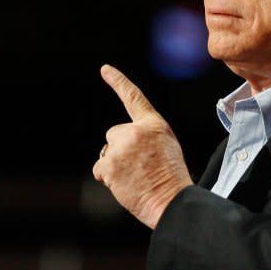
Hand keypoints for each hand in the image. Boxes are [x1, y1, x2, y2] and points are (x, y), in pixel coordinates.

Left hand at [93, 64, 192, 228]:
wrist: (171, 199)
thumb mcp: (166, 146)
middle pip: (114, 134)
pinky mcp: (110, 164)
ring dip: (114, 165)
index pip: (133, 97)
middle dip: (120, 148)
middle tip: (138, 167)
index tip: (105, 69)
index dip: (118, 81)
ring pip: (107, 152)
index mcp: (154, 125)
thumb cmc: (170, 177)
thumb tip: (125, 141)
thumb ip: (146, 136)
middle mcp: (136, 131)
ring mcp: (122, 147)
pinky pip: (99, 169)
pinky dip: (108, 178)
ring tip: (134, 177)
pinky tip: (124, 184)